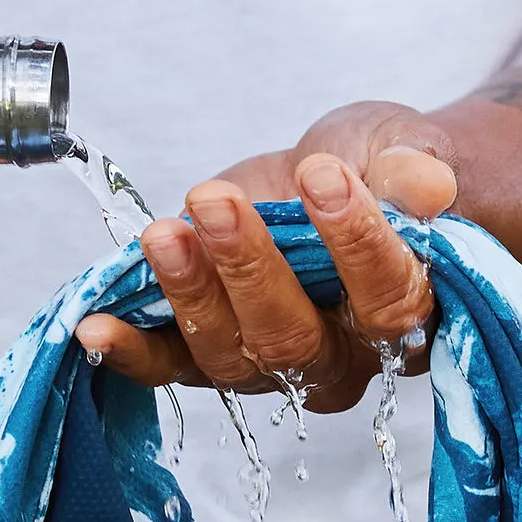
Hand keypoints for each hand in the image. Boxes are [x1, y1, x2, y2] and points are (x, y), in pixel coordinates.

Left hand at [75, 102, 457, 412]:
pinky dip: (132, 352)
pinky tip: (95, 329)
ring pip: (230, 354)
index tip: (323, 177)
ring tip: (163, 235)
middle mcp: (336, 358)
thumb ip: (410, 173)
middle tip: (217, 202)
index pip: (387, 299)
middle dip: (251, 271)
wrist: (331, 185)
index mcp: (398, 315)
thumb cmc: (375, 174)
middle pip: (294, 340)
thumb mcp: (401, 153)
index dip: (357, 243)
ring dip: (190, 295)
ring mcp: (268, 364)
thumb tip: (427, 189)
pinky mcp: (210, 354)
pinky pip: (172, 368)